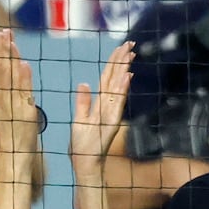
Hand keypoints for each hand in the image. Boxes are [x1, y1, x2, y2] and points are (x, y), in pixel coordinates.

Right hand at [0, 29, 38, 150]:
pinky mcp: (24, 113)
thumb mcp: (10, 111)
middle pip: (2, 71)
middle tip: (2, 32)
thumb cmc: (16, 135)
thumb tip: (12, 71)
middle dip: (2, 51)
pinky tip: (24, 65)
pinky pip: (23, 93)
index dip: (0, 53)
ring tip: (10, 41)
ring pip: (10, 79)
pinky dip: (23, 79)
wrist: (17, 156)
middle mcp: (3, 101)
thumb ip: (11, 92)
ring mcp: (13, 106)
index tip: (1, 36)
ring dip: (10, 59)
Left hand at [70, 40, 133, 191]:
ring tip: (129, 54)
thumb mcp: (78, 120)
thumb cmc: (82, 146)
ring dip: (123, 71)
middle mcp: (108, 107)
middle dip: (121, 61)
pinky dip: (122, 90)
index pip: (107, 79)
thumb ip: (82, 102)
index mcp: (99, 104)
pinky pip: (117, 103)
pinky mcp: (112, 123)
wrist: (85, 164)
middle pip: (115, 79)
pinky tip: (126, 77)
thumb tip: (83, 84)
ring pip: (118, 88)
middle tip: (130, 44)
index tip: (121, 48)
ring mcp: (111, 114)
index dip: (113, 63)